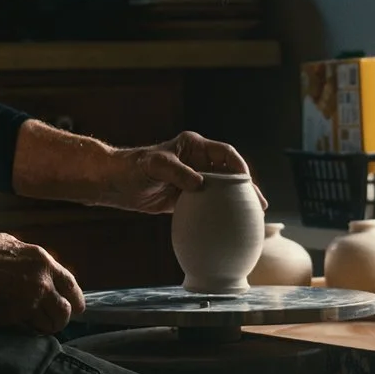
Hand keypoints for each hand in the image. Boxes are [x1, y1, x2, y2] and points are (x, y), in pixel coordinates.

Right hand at [0, 231, 84, 333]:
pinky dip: (26, 330)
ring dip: (45, 328)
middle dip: (62, 319)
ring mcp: (26, 301)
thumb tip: (41, 272)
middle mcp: (40, 283)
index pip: (71, 285)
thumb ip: (32, 261)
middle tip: (55, 323)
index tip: (77, 309)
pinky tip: (19, 326)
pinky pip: (26, 329)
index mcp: (42, 262)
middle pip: (64, 311)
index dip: (77, 300)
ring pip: (48, 324)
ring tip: (38, 327)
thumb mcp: (14, 245)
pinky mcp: (10, 316)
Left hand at [96, 131, 260, 214]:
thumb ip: (178, 172)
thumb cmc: (133, 168)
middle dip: (246, 188)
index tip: (247, 182)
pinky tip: (228, 226)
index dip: (239, 166)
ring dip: (236, 202)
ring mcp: (192, 180)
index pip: (225, 154)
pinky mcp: (185, 197)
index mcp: (193, 147)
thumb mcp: (156, 166)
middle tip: (259, 205)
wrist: (115, 183)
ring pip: (221, 190)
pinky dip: (219, 213)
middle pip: (229, 173)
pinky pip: (208, 204)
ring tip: (252, 218)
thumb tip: (200, 183)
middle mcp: (196, 162)